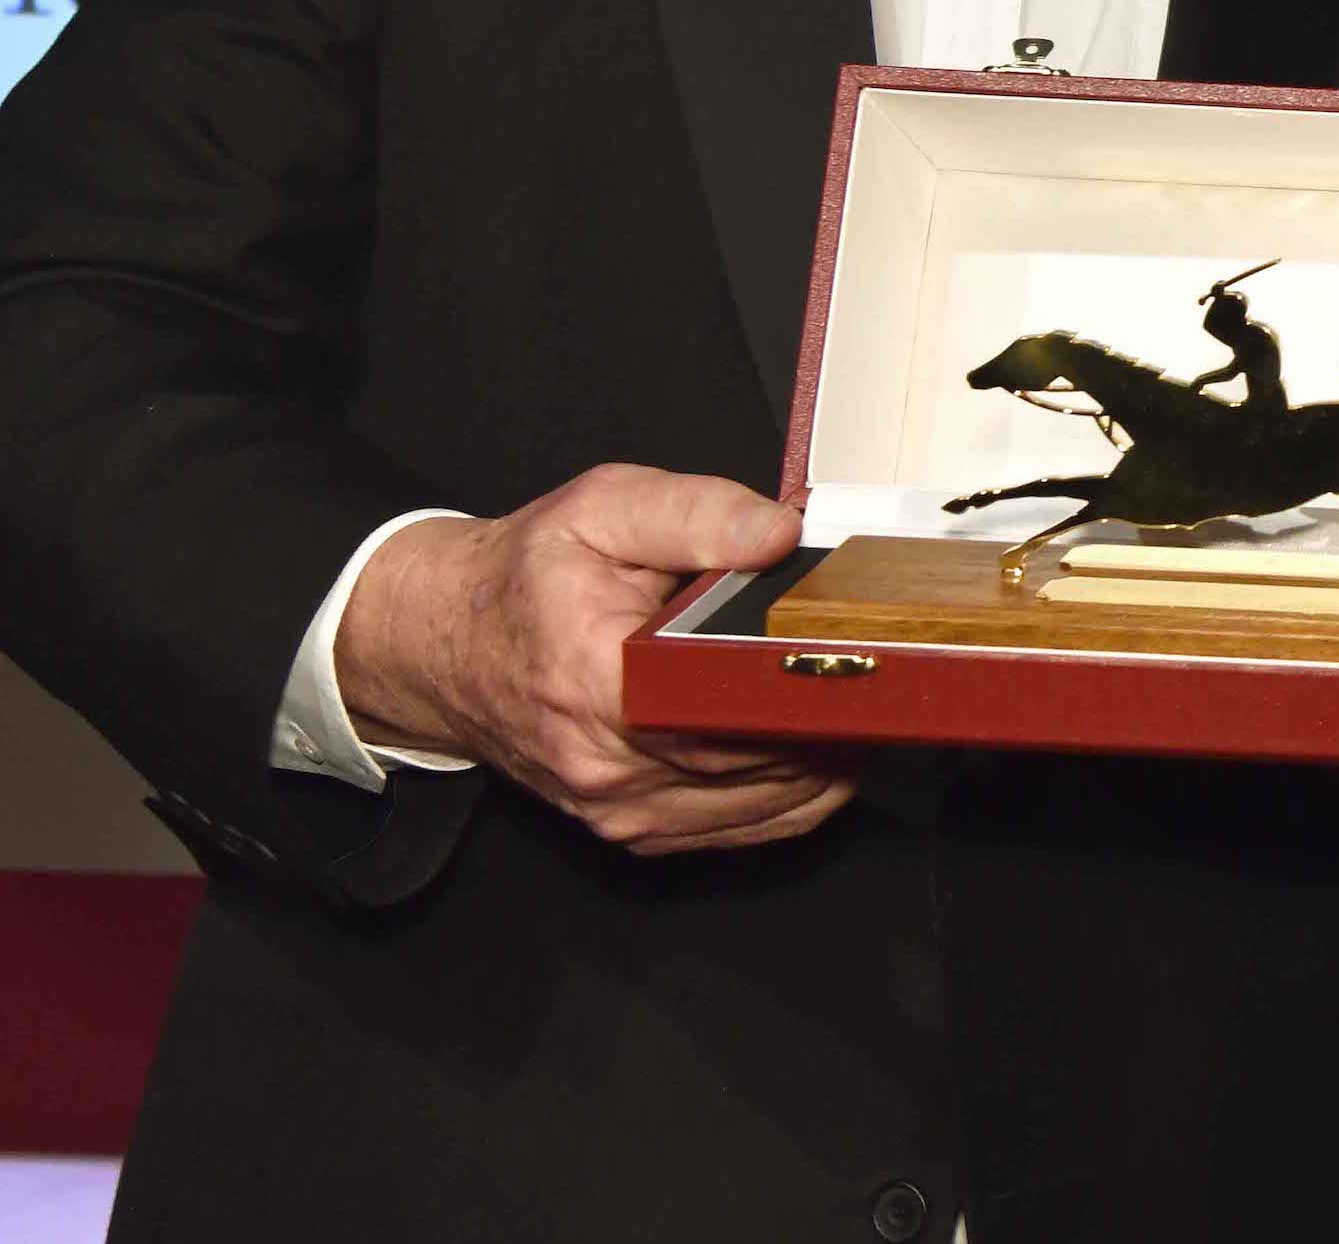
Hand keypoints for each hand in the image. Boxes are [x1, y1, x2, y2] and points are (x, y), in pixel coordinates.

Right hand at [336, 464, 859, 855]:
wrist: (444, 645)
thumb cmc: (526, 579)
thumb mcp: (602, 509)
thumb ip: (698, 513)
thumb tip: (781, 534)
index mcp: (601, 683)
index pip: (736, 711)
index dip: (813, 691)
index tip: (868, 663)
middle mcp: (610, 765)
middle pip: (768, 760)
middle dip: (839, 718)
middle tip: (893, 669)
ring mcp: (622, 810)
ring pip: (771, 804)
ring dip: (830, 757)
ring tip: (866, 699)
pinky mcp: (635, 829)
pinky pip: (747, 827)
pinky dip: (798, 791)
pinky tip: (824, 742)